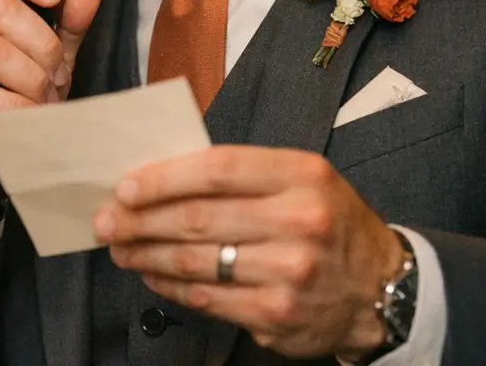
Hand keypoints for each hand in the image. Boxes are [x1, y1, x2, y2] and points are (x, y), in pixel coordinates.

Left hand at [93, 146, 404, 358]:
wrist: (380, 286)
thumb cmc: (324, 217)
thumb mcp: (297, 177)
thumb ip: (238, 173)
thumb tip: (159, 175)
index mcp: (300, 175)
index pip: (216, 169)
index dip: (163, 178)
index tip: (124, 186)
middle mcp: (299, 223)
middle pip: (197, 218)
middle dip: (139, 220)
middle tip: (105, 220)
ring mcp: (290, 274)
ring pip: (196, 261)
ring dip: (146, 254)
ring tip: (119, 247)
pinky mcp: (278, 316)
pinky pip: (208, 299)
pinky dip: (171, 286)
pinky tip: (152, 274)